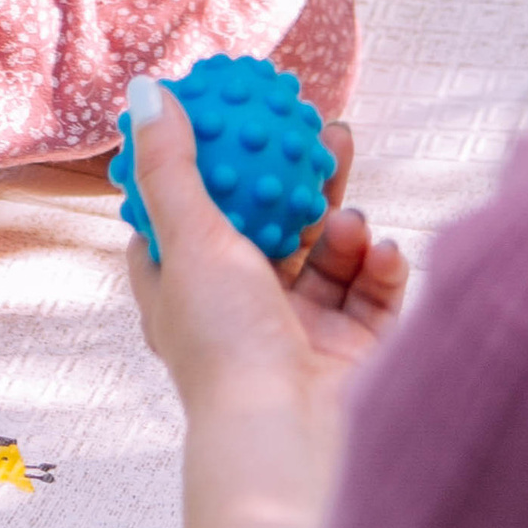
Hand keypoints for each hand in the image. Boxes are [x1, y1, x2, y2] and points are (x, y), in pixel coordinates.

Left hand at [123, 78, 406, 441]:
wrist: (293, 437)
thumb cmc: (225, 346)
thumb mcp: (188, 241)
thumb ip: (172, 166)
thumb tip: (147, 91)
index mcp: (186, 293)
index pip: (191, 220)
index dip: (213, 168)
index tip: (242, 117)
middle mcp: (241, 313)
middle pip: (275, 225)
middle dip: (303, 178)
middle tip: (330, 128)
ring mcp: (300, 334)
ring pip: (329, 256)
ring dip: (344, 224)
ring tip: (352, 211)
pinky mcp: (353, 353)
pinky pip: (372, 292)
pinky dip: (378, 267)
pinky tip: (379, 250)